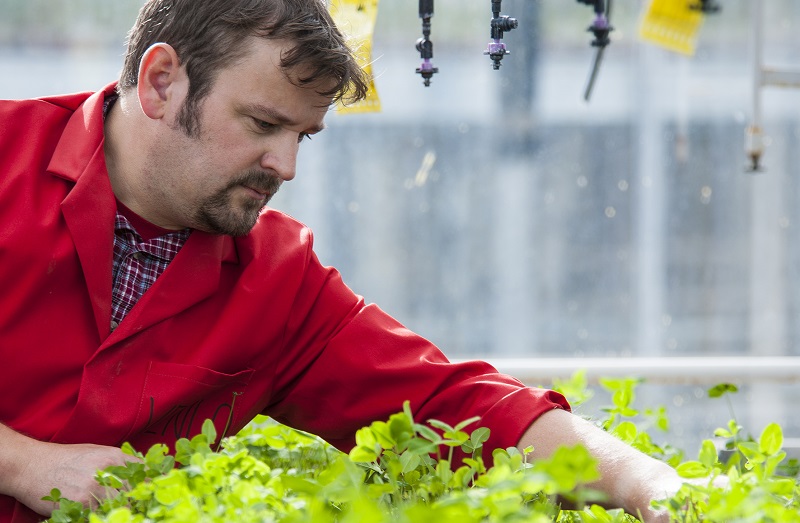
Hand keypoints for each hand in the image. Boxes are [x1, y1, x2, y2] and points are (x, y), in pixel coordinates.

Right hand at [3, 435, 138, 515]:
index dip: (150, 484)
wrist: (32, 464)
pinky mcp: (81, 503)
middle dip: (135, 502)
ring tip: (116, 513)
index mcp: (115, 457)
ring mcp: (95, 488)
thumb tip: (139, 473)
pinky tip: (95, 514)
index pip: (144, 472)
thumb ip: (117, 462)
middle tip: (134, 509)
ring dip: (118, 511)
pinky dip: (99, 516)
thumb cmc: (64, 459)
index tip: (151, 493)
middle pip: (134, 493)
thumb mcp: (96, 452)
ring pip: (118, 506)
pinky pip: (99, 514)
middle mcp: (108, 471)